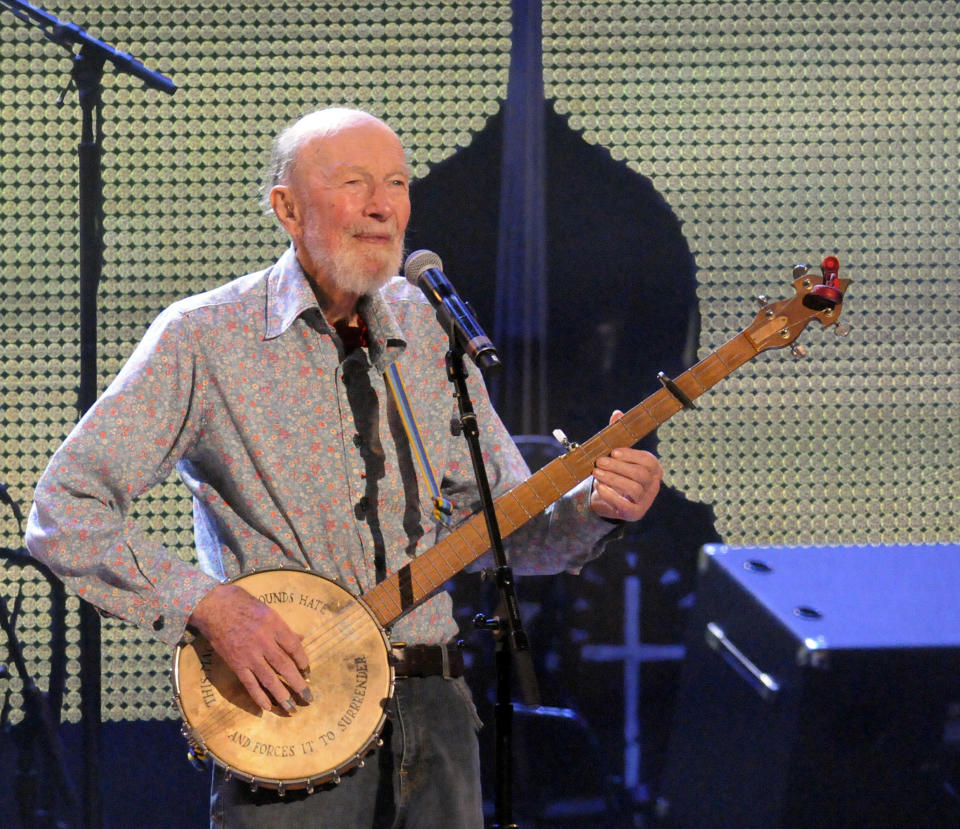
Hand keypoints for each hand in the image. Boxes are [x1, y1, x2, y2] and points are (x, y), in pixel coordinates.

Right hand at [188, 582, 310, 712]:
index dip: (303, 661)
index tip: (308, 671)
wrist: (213, 606)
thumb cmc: (241, 603)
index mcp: (274, 625)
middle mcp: (264, 641)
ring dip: (282, 694)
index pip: (294, 647)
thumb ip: (283, 627)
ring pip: (269, 678)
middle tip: (308, 697)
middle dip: (298, 684)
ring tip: (292, 708)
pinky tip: (268, 707)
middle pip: (285, 666)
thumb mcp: (267, 609)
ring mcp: (249, 654)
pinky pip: (249, 683)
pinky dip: (259, 696)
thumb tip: (299, 639)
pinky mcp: (236, 663)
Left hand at [589, 410, 662, 521]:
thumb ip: (618, 435)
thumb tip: (617, 413)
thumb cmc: (616, 473)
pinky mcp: (634, 514)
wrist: (608, 500)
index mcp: (654, 469)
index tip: (613, 451)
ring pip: (633, 489)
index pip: (649, 461)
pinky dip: (610, 495)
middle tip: (599, 461)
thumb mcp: (617, 455)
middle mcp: (654, 486)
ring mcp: (646, 501)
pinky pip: (624, 505)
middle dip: (618, 467)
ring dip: (612, 479)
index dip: (631, 455)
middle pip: (641, 475)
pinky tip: (599, 486)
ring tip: (596, 472)